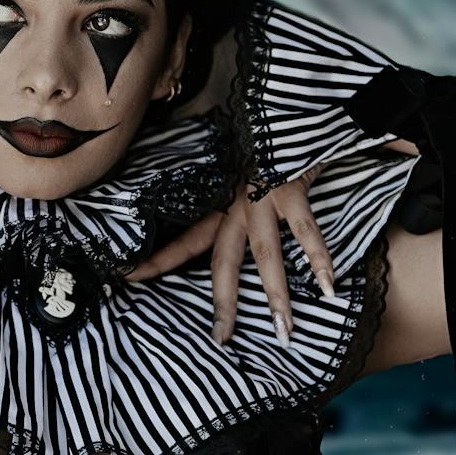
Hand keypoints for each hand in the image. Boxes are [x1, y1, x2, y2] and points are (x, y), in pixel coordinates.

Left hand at [123, 164, 334, 345]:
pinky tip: (328, 287)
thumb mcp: (246, 184)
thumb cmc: (268, 154)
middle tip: (222, 340)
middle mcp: (236, 206)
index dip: (157, 263)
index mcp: (221, 207)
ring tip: (284, 329)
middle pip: (223, 263)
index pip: (183, 242)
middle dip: (222, 304)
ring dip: (276, 294)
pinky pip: (305, 231)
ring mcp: (263, 198)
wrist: (286, 113)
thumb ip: (239, 211)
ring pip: (265, 254)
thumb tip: (234, 250)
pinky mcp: (290, 188)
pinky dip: (319, 260)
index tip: (127, 280)